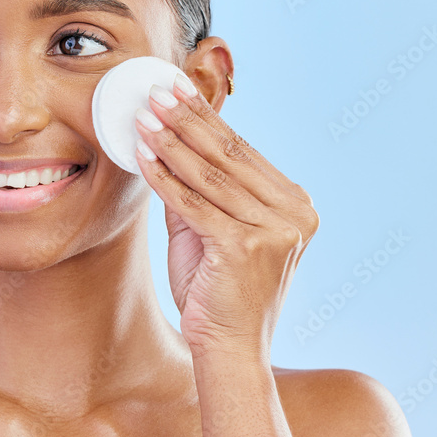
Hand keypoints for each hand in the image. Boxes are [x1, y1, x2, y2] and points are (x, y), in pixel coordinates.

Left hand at [133, 77, 319, 360]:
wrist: (228, 347)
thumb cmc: (215, 289)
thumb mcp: (209, 228)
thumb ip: (196, 188)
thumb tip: (166, 140)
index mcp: (294, 204)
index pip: (242, 151)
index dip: (205, 117)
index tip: (177, 89)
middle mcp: (293, 213)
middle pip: (228, 155)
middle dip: (187, 119)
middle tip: (156, 91)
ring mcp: (275, 230)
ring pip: (209, 175)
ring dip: (171, 142)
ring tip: (143, 116)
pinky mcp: (246, 247)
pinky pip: (193, 203)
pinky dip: (164, 178)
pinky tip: (142, 155)